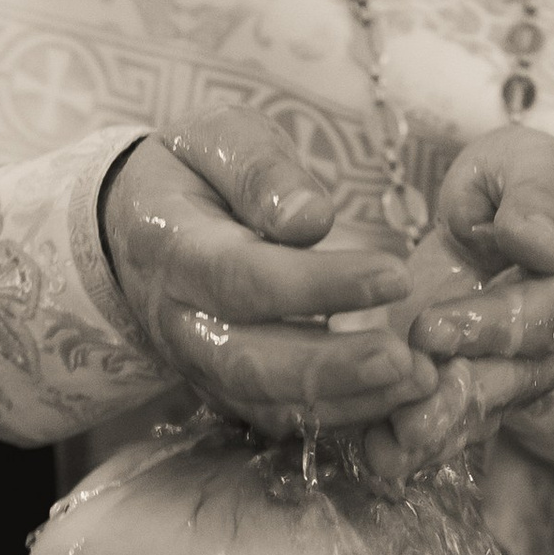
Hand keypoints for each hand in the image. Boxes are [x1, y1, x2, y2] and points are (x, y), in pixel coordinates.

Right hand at [102, 117, 438, 433]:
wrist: (138, 224)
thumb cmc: (192, 172)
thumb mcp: (218, 137)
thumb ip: (260, 170)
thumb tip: (311, 219)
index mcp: (172, 245)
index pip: (242, 278)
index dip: (318, 286)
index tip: (393, 275)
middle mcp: (177, 318)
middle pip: (249, 361)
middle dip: (332, 367)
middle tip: (405, 359)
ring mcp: (196, 362)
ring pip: (263, 401)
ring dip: (343, 401)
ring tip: (415, 384)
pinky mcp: (221, 388)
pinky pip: (275, 417)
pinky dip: (337, 416)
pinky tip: (393, 399)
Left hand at [360, 124, 553, 478]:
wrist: (504, 215)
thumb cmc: (517, 181)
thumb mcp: (528, 162)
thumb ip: (535, 195)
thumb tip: (536, 243)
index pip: (553, 311)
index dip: (494, 325)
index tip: (431, 328)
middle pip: (519, 376)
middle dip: (458, 397)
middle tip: (403, 413)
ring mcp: (530, 373)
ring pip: (487, 409)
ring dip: (436, 432)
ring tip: (388, 447)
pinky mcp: (489, 391)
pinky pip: (459, 422)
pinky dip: (420, 442)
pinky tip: (377, 453)